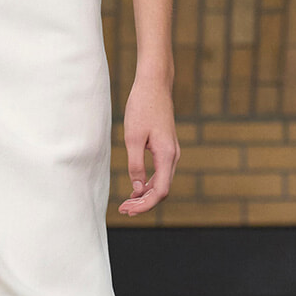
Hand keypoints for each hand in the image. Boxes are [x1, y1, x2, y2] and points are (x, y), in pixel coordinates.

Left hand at [118, 78, 178, 216]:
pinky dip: (149, 183)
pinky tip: (136, 188)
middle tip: (123, 210)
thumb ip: (136, 165)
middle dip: (143, 203)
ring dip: (145, 195)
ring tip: (126, 203)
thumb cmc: (142, 107)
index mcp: (167, 155)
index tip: (128, 209)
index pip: (161, 191)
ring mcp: (172, 151)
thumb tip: (138, 189)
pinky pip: (161, 172)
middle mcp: (173, 155)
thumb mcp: (133, 138)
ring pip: (162, 182)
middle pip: (162, 190)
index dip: (145, 205)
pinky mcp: (166, 147)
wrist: (154, 84)